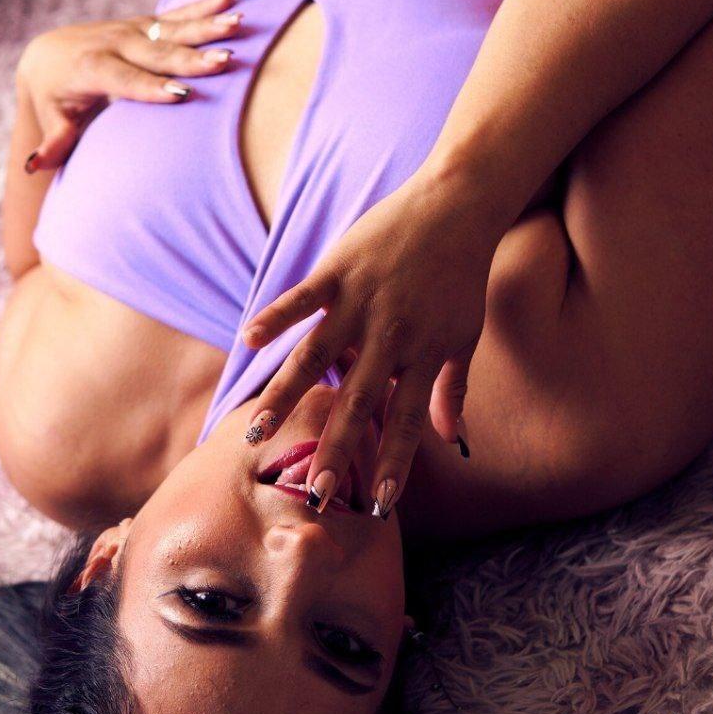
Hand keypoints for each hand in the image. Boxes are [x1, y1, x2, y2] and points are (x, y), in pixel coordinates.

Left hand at [17, 0, 241, 170]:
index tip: (180, 95)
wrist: (48, 55)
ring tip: (237, 23)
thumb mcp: (52, 119)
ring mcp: (132, 29)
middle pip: (158, 53)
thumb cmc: (54, 96)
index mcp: (92, 67)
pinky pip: (179, 14)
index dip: (151, 88)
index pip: (125, 79)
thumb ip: (52, 141)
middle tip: (224, 61)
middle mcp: (114, 42)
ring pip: (173, 29)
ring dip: (207, 26)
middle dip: (191, 58)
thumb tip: (36, 164)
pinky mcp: (145, 23)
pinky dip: (204, 6)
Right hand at [241, 166, 498, 517]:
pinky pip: (301, 298)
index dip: (394, 464)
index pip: (406, 421)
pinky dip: (275, 317)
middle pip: (357, 403)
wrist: (456, 206)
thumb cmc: (461, 277)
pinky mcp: (338, 270)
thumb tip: (456, 441)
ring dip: (284, 397)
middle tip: (316, 495)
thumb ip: (453, 389)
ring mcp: (360, 302)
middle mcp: (390, 335)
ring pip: (315, 357)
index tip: (380, 507)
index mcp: (423, 354)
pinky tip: (247, 342)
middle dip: (336, 451)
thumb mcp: (465, 336)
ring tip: (255, 433)